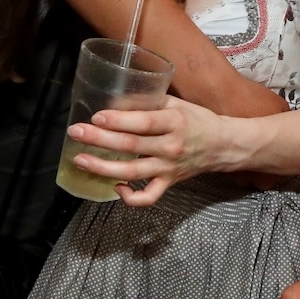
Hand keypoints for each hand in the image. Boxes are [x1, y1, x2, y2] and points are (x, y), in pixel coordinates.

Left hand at [66, 96, 236, 206]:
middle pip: (130, 146)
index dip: (118, 121)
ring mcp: (168, 168)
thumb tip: (114, 101)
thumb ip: (147, 102)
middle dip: (99, 140)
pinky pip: (148, 197)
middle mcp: (170, 147)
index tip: (96, 117)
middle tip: (76, 132)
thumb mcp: (175, 103)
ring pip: (132, 172)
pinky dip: (130, 197)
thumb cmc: (197, 120)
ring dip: (103, 168)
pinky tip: (114, 187)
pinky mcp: (168, 183)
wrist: (223, 145)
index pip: (143, 123)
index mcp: (174, 123)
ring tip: (81, 160)